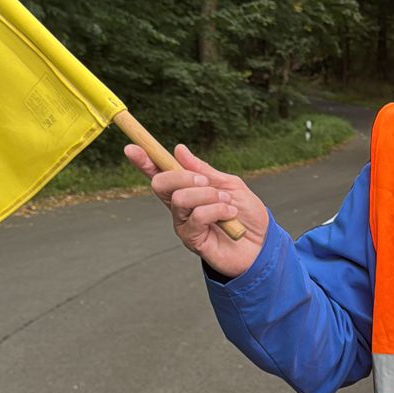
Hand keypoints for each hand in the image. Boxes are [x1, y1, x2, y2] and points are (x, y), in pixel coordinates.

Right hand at [124, 141, 267, 278]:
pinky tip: (230, 215)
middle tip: (206, 182)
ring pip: (180, 199)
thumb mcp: (228, 185)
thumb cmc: (246, 214)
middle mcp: (179, 207)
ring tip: (227, 202)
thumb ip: (204, 170)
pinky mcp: (191, 240)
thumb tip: (179, 149)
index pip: (159, 174)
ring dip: (208, 195)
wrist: (262, 244)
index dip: (144, 162)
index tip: (131, 148)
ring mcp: (183, 224)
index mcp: (186, 190)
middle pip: (160, 184)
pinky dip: (217, 209)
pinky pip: (197, 216)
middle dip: (183, 177)